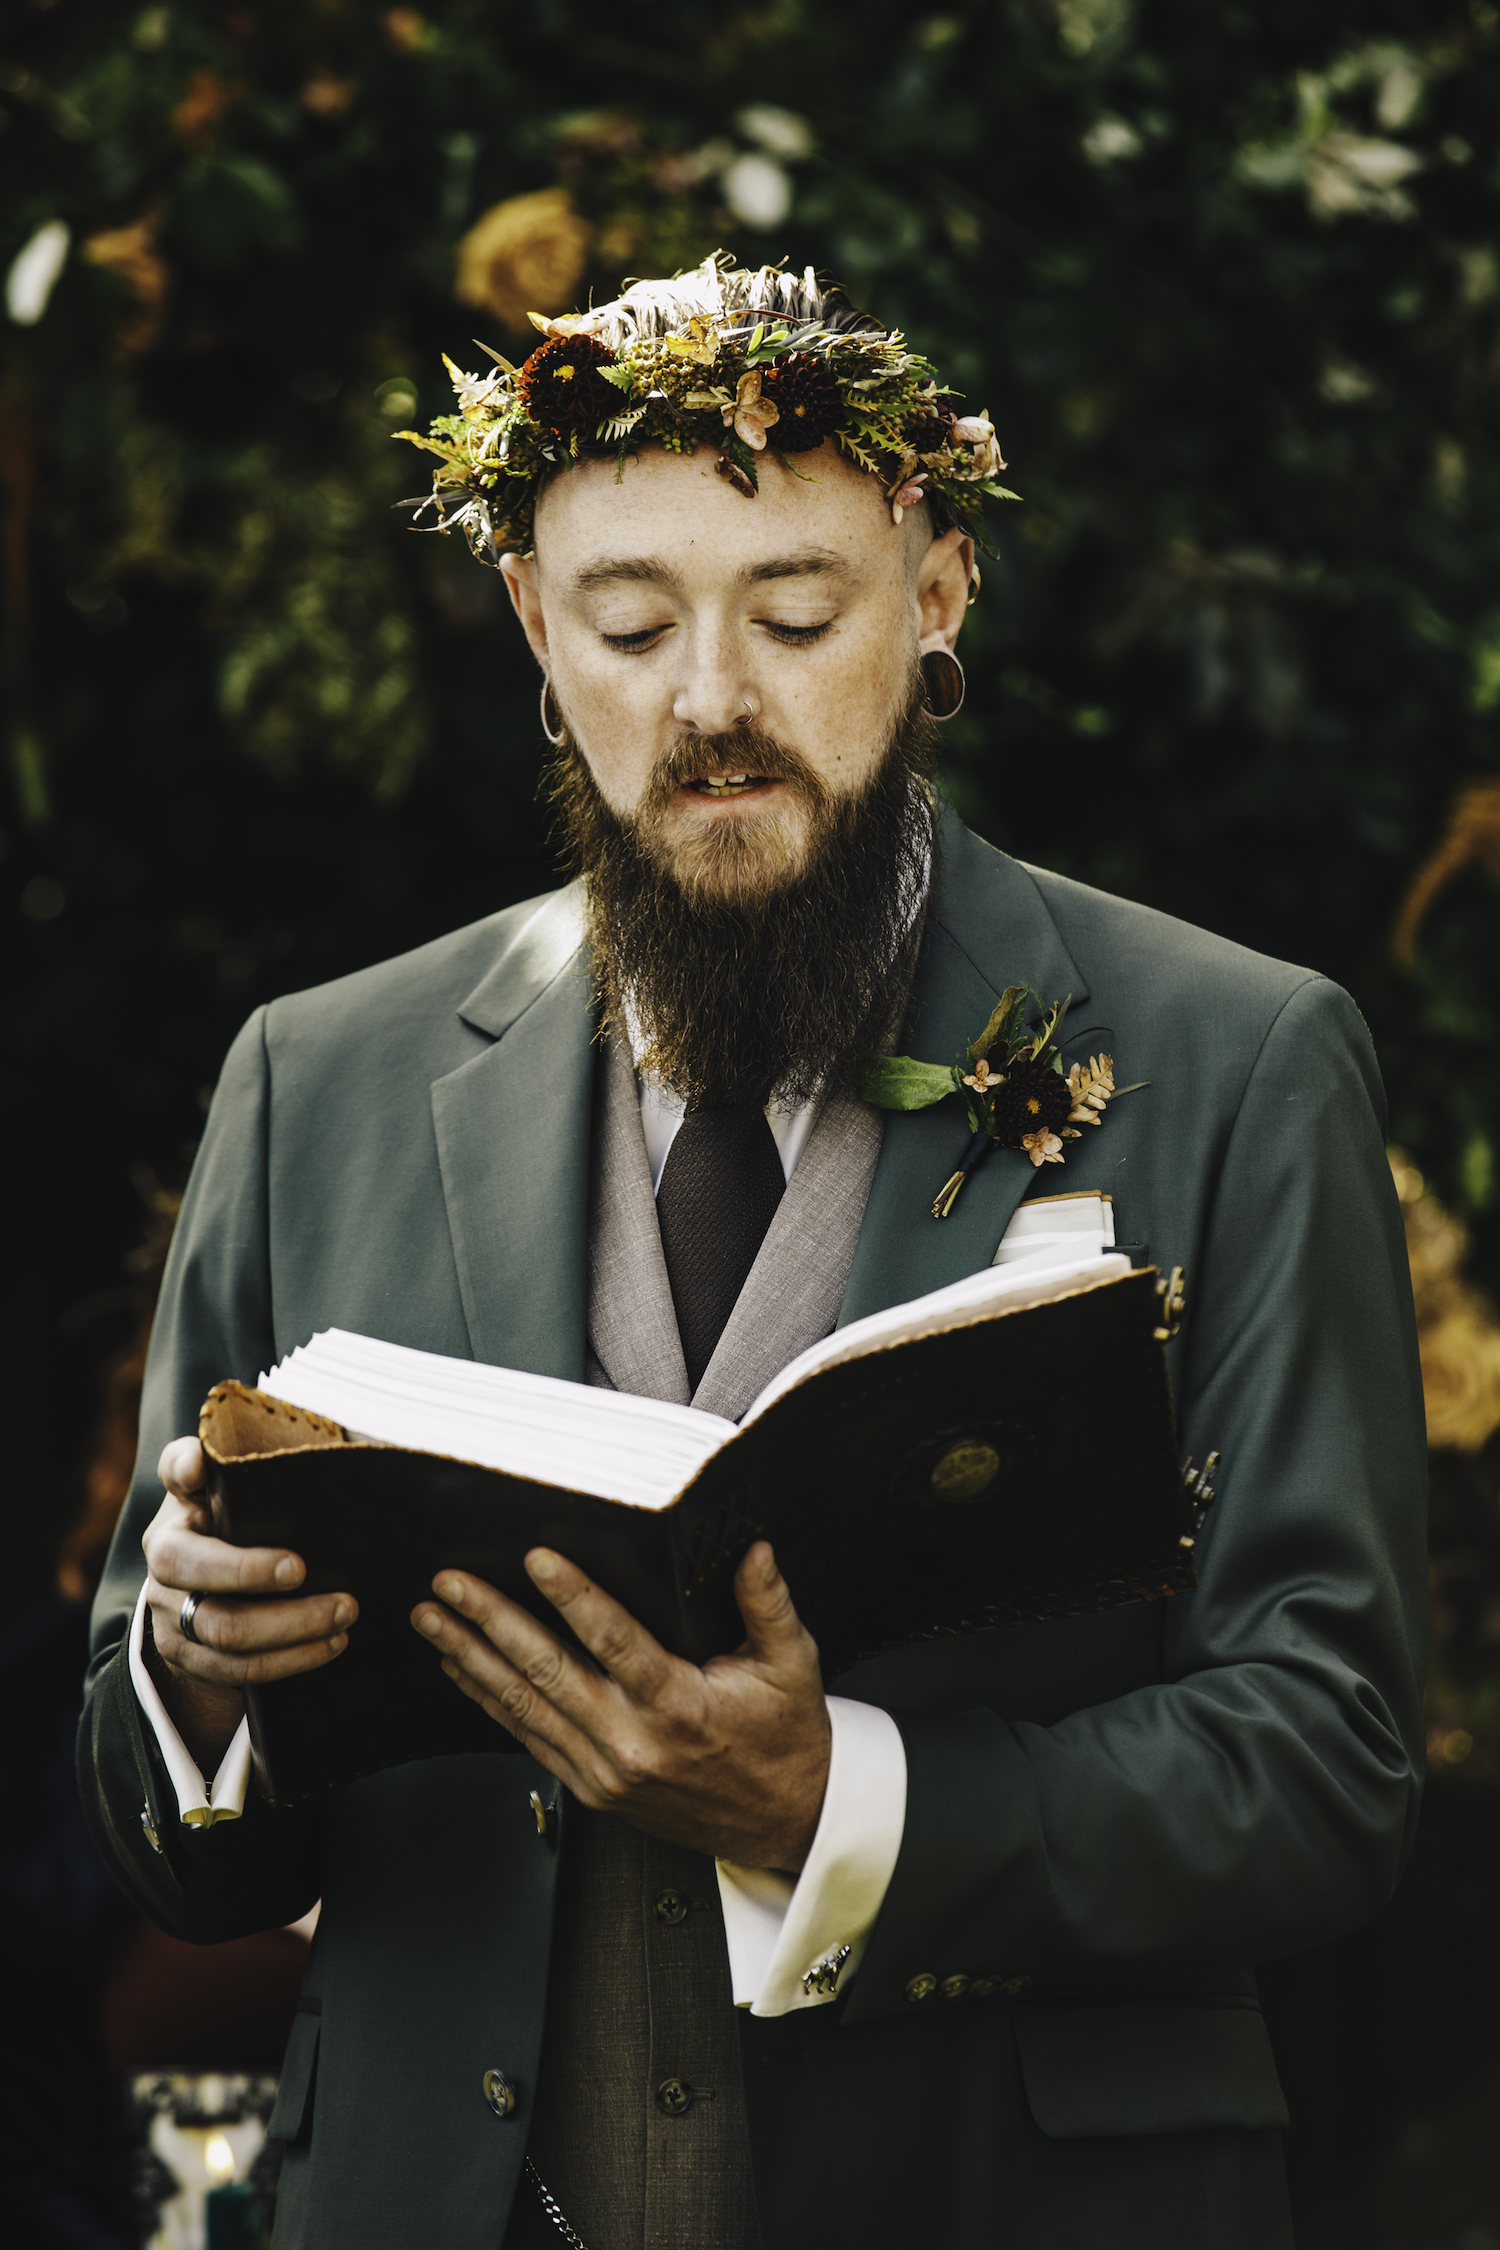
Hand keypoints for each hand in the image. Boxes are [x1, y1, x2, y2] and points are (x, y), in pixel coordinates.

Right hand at [141, 1436, 357, 1769]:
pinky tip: (330, 1644)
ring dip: (290, 1625)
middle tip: (303, 1569)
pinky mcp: (186, 1656)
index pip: (173, 1469)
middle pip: (189, 1565)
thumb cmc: (252, 1529)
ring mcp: (170, 1609)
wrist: (210, 1598)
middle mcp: (164, 1554)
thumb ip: (277, 1468)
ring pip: (222, 1627)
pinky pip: (235, 1669)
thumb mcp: (256, 1494)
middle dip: (249, 1570)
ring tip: (344, 1614)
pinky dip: (288, 1660)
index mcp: (184, 1501)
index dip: (185, 1468)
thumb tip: (338, 1446)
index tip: (205, 1469)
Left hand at [411, 1542, 830, 1871]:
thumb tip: (754, 1550)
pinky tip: (459, 1668)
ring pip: (525, 1707)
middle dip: (491, 1622)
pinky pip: (529, 1739)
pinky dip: (488, 1701)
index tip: (537, 1559)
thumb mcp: (793, 1665)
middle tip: (451, 1583)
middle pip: (549, 1673)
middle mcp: (634, 1743)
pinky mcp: (592, 1790)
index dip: (573, 1597)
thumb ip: (768, 1604)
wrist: (785, 1823)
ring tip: (432, 1618)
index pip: (616, 1642)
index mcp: (682, 1707)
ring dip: (471, 1658)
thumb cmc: (786, 1741)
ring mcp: (606, 1772)